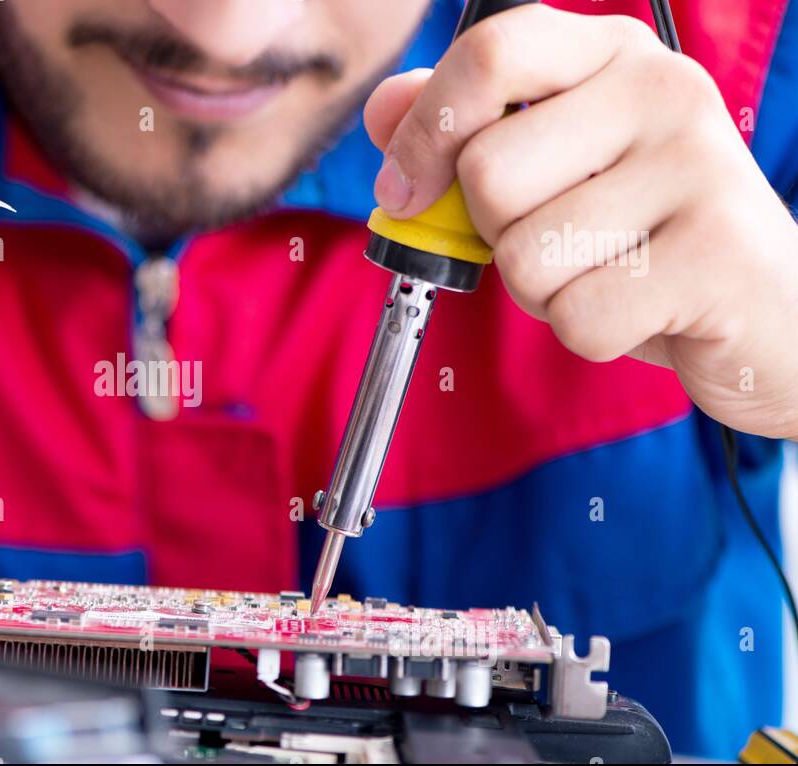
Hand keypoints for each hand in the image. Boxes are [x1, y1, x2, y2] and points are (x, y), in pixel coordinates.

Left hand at [364, 4, 797, 439]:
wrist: (772, 312)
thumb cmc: (643, 239)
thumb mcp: (552, 173)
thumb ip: (464, 132)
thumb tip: (383, 110)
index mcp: (615, 57)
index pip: (489, 55)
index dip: (427, 129)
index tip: (407, 187)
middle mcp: (665, 93)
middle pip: (487, 174)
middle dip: (499, 236)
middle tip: (567, 241)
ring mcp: (700, 168)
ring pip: (525, 255)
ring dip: (545, 292)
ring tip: (611, 273)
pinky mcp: (717, 255)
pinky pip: (576, 317)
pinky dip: (588, 334)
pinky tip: (642, 310)